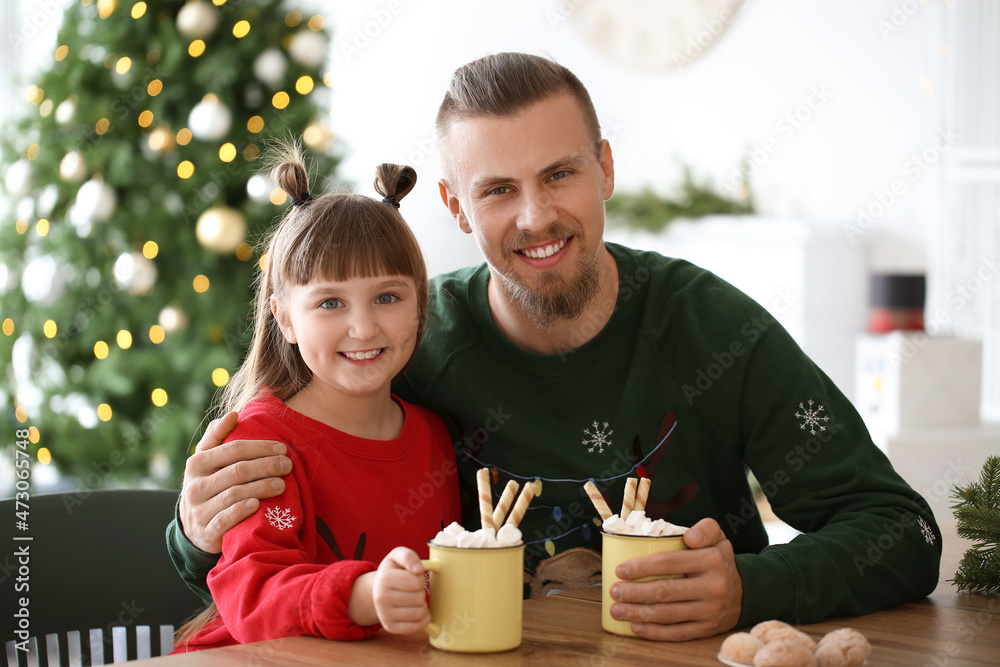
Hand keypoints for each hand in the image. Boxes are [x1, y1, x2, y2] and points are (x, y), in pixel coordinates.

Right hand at [179, 411, 292, 552]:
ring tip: (282, 485)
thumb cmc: (208, 485)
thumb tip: (233, 414)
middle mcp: (195, 486)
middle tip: (288, 465)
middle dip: (266, 466)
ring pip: (235, 494)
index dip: (260, 447)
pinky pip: (226, 518)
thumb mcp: (206, 461)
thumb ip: (217, 436)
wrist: (194, 528)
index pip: (233, 450)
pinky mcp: (206, 531)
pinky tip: (258, 504)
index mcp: (197, 463)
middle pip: (238, 471)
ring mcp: (199, 510)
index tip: (282, 448)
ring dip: (262, 487)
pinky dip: (243, 510)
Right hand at [371, 547, 430, 633]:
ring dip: (422, 605)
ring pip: (420, 613)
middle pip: (419, 597)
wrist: (377, 590)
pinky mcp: (390, 627)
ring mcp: (384, 615)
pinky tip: (416, 611)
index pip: (417, 582)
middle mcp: (381, 598)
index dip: (420, 579)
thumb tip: (419, 570)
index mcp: (385, 578)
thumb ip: (409, 556)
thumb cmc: (392, 571)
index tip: (413, 577)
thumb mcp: (397, 556)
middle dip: (421, 592)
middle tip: (413, 590)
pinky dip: (423, 619)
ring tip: (413, 600)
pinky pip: (417, 627)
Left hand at [609, 517, 742, 640]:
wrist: (747, 591)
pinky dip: (655, 632)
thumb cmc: (720, 561)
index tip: (620, 570)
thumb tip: (689, 536)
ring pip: (668, 614)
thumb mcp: (718, 538)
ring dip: (638, 614)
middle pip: (665, 591)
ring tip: (617, 610)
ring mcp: (710, 611)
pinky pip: (678, 633)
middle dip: (634, 593)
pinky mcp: (708, 629)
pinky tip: (636, 627)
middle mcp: (712, 587)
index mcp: (711, 560)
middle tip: (613, 591)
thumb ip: (705, 528)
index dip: (641, 567)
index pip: (669, 563)